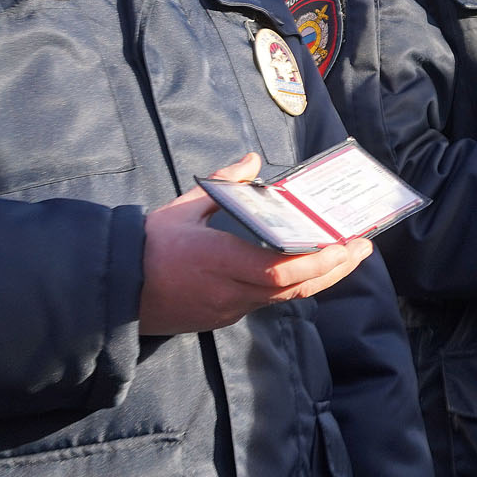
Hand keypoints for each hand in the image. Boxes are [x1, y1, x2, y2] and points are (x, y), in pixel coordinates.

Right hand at [139, 152, 371, 334]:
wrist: (113, 290)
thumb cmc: (146, 246)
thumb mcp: (183, 208)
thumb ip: (224, 184)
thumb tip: (252, 159)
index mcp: (220, 261)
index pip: (280, 270)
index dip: (318, 261)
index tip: (345, 245)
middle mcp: (229, 291)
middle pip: (294, 287)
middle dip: (334, 269)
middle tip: (362, 248)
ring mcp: (227, 309)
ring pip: (284, 298)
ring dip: (319, 279)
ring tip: (345, 257)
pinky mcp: (222, 318)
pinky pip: (266, 302)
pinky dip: (293, 286)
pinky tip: (309, 270)